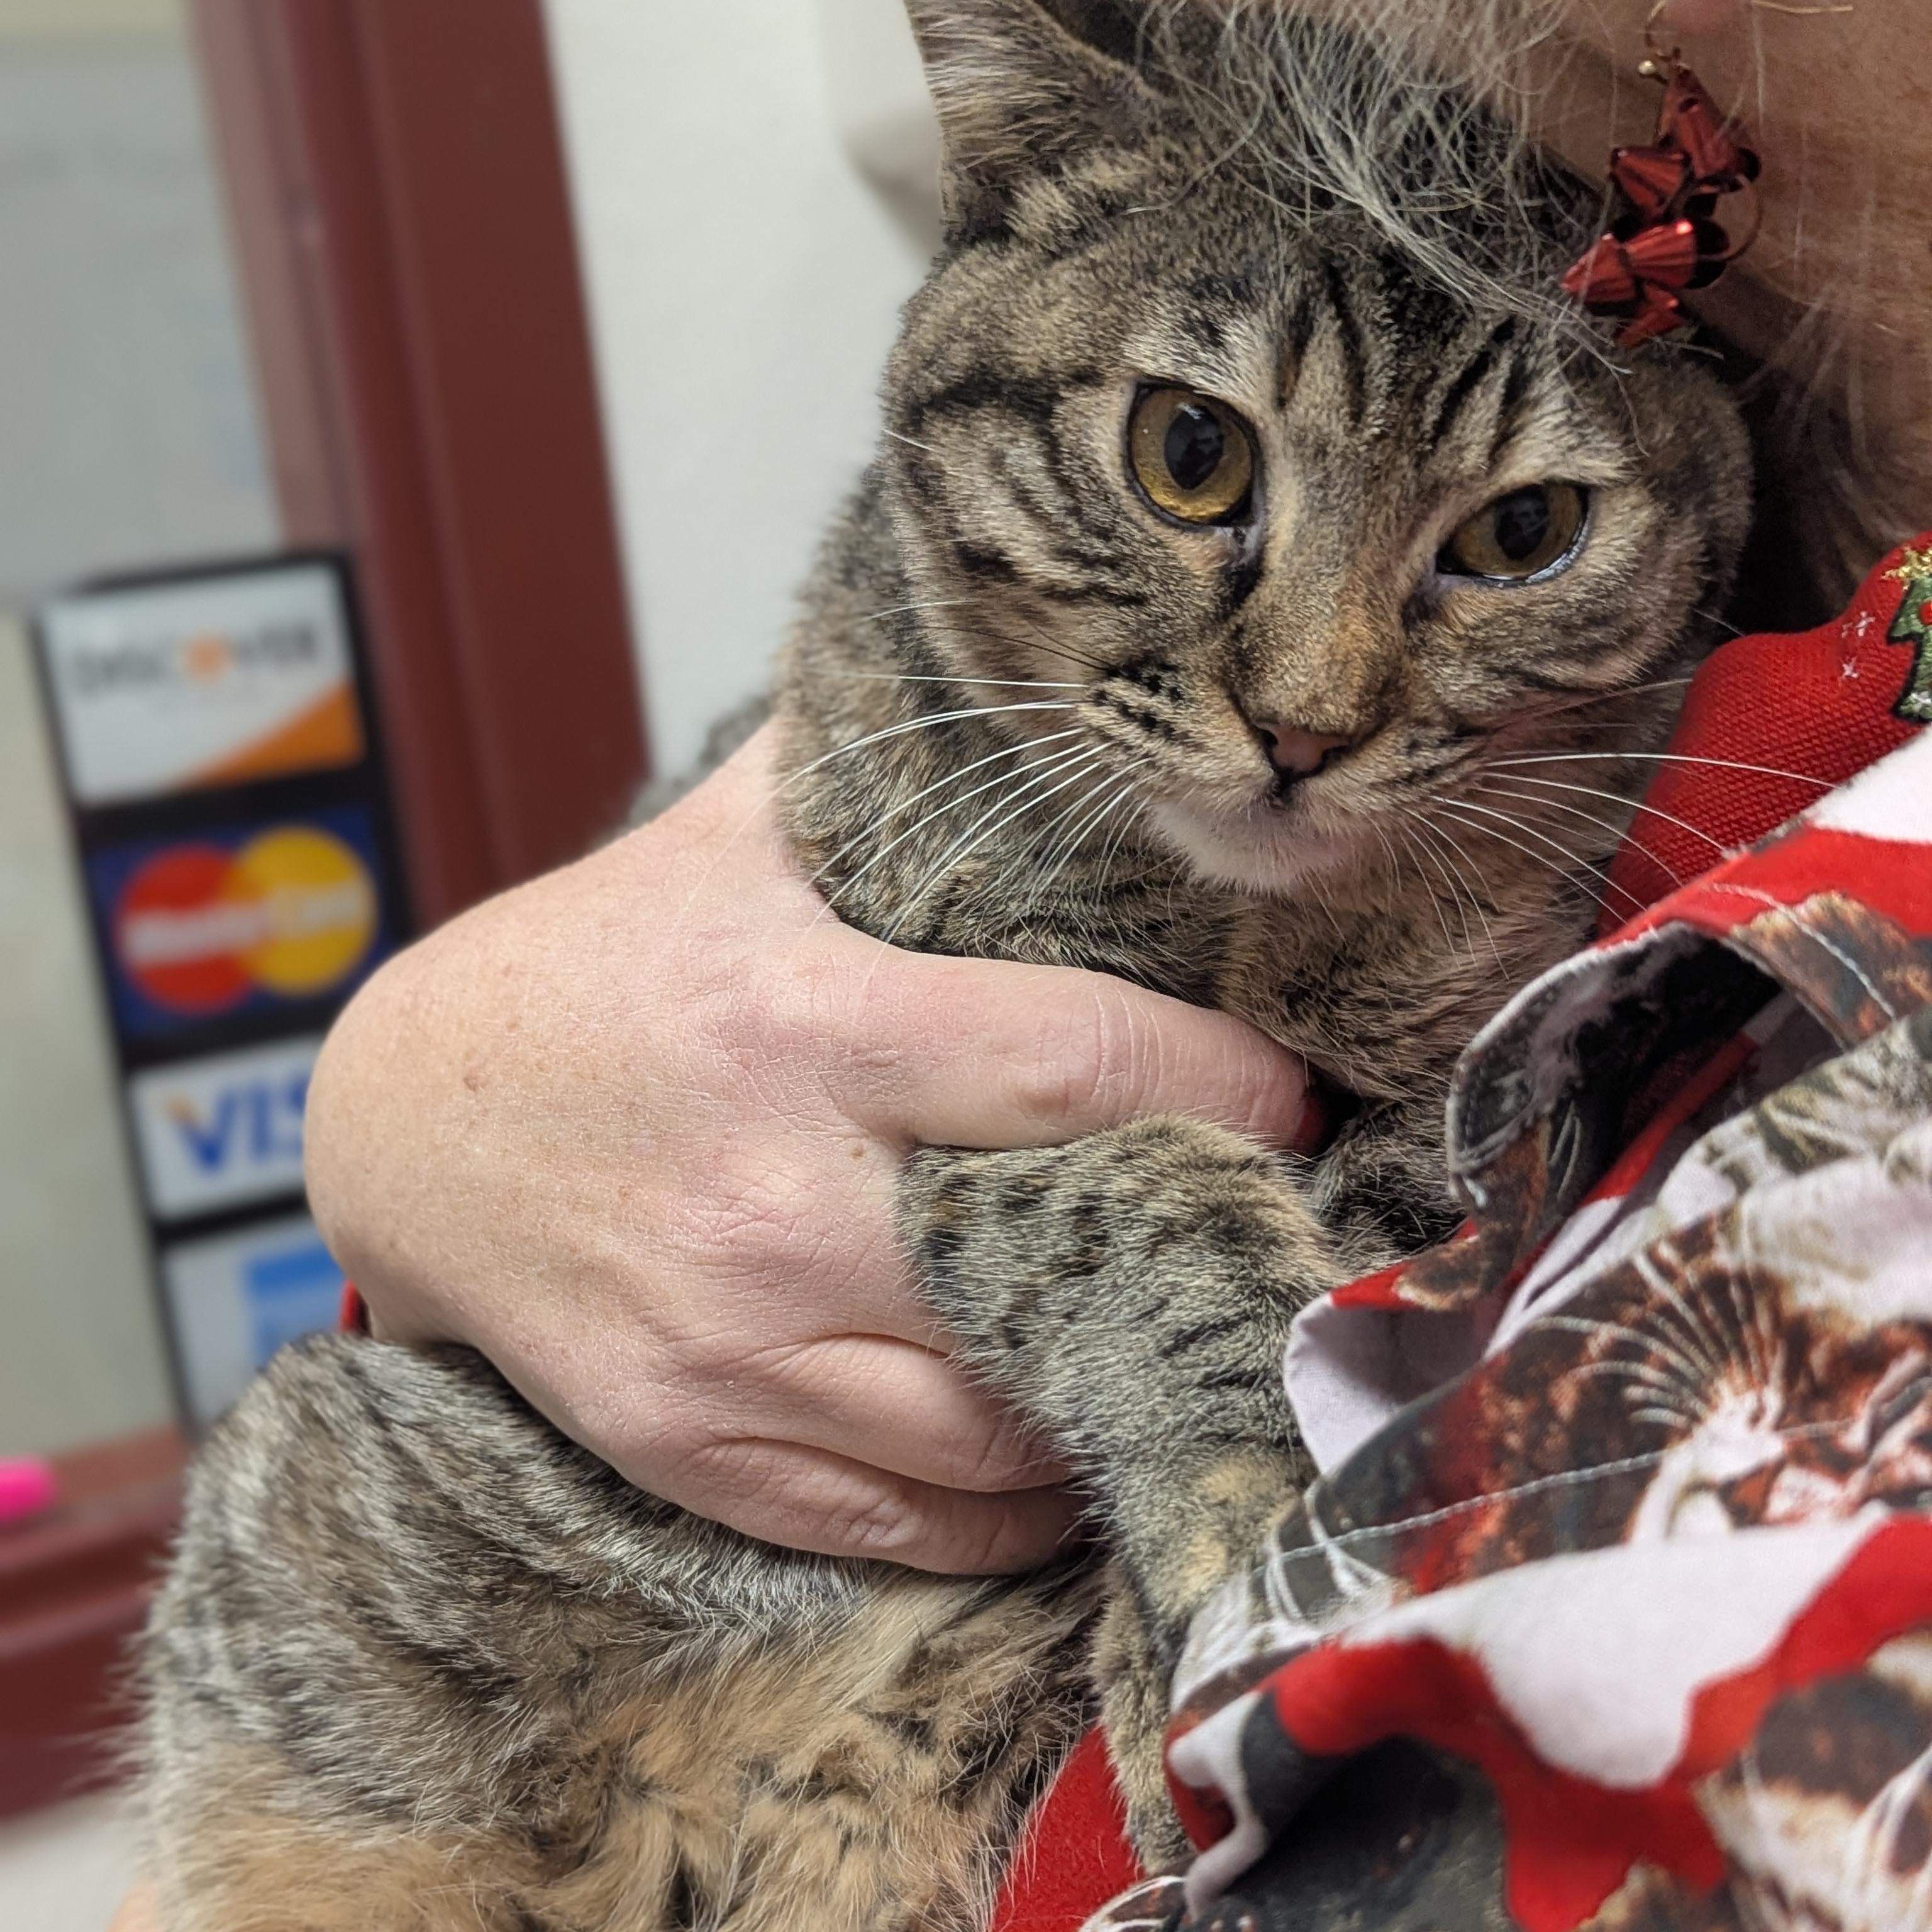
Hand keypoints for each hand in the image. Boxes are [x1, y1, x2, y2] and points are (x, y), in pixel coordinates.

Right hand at [306, 725, 1310, 1573]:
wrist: (403, 1132)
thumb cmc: (585, 976)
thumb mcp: (715, 841)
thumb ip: (862, 765)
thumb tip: (1011, 671)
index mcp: (802, 1023)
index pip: (1072, 1062)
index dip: (1222, 1086)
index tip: (1294, 1097)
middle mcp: (775, 1198)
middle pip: (1062, 1263)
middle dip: (1204, 1251)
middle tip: (1277, 1228)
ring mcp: (732, 1346)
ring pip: (1003, 1424)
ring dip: (1119, 1389)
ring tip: (1182, 1336)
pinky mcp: (694, 1444)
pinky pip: (913, 1520)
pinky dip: (1015, 1503)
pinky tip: (1065, 1441)